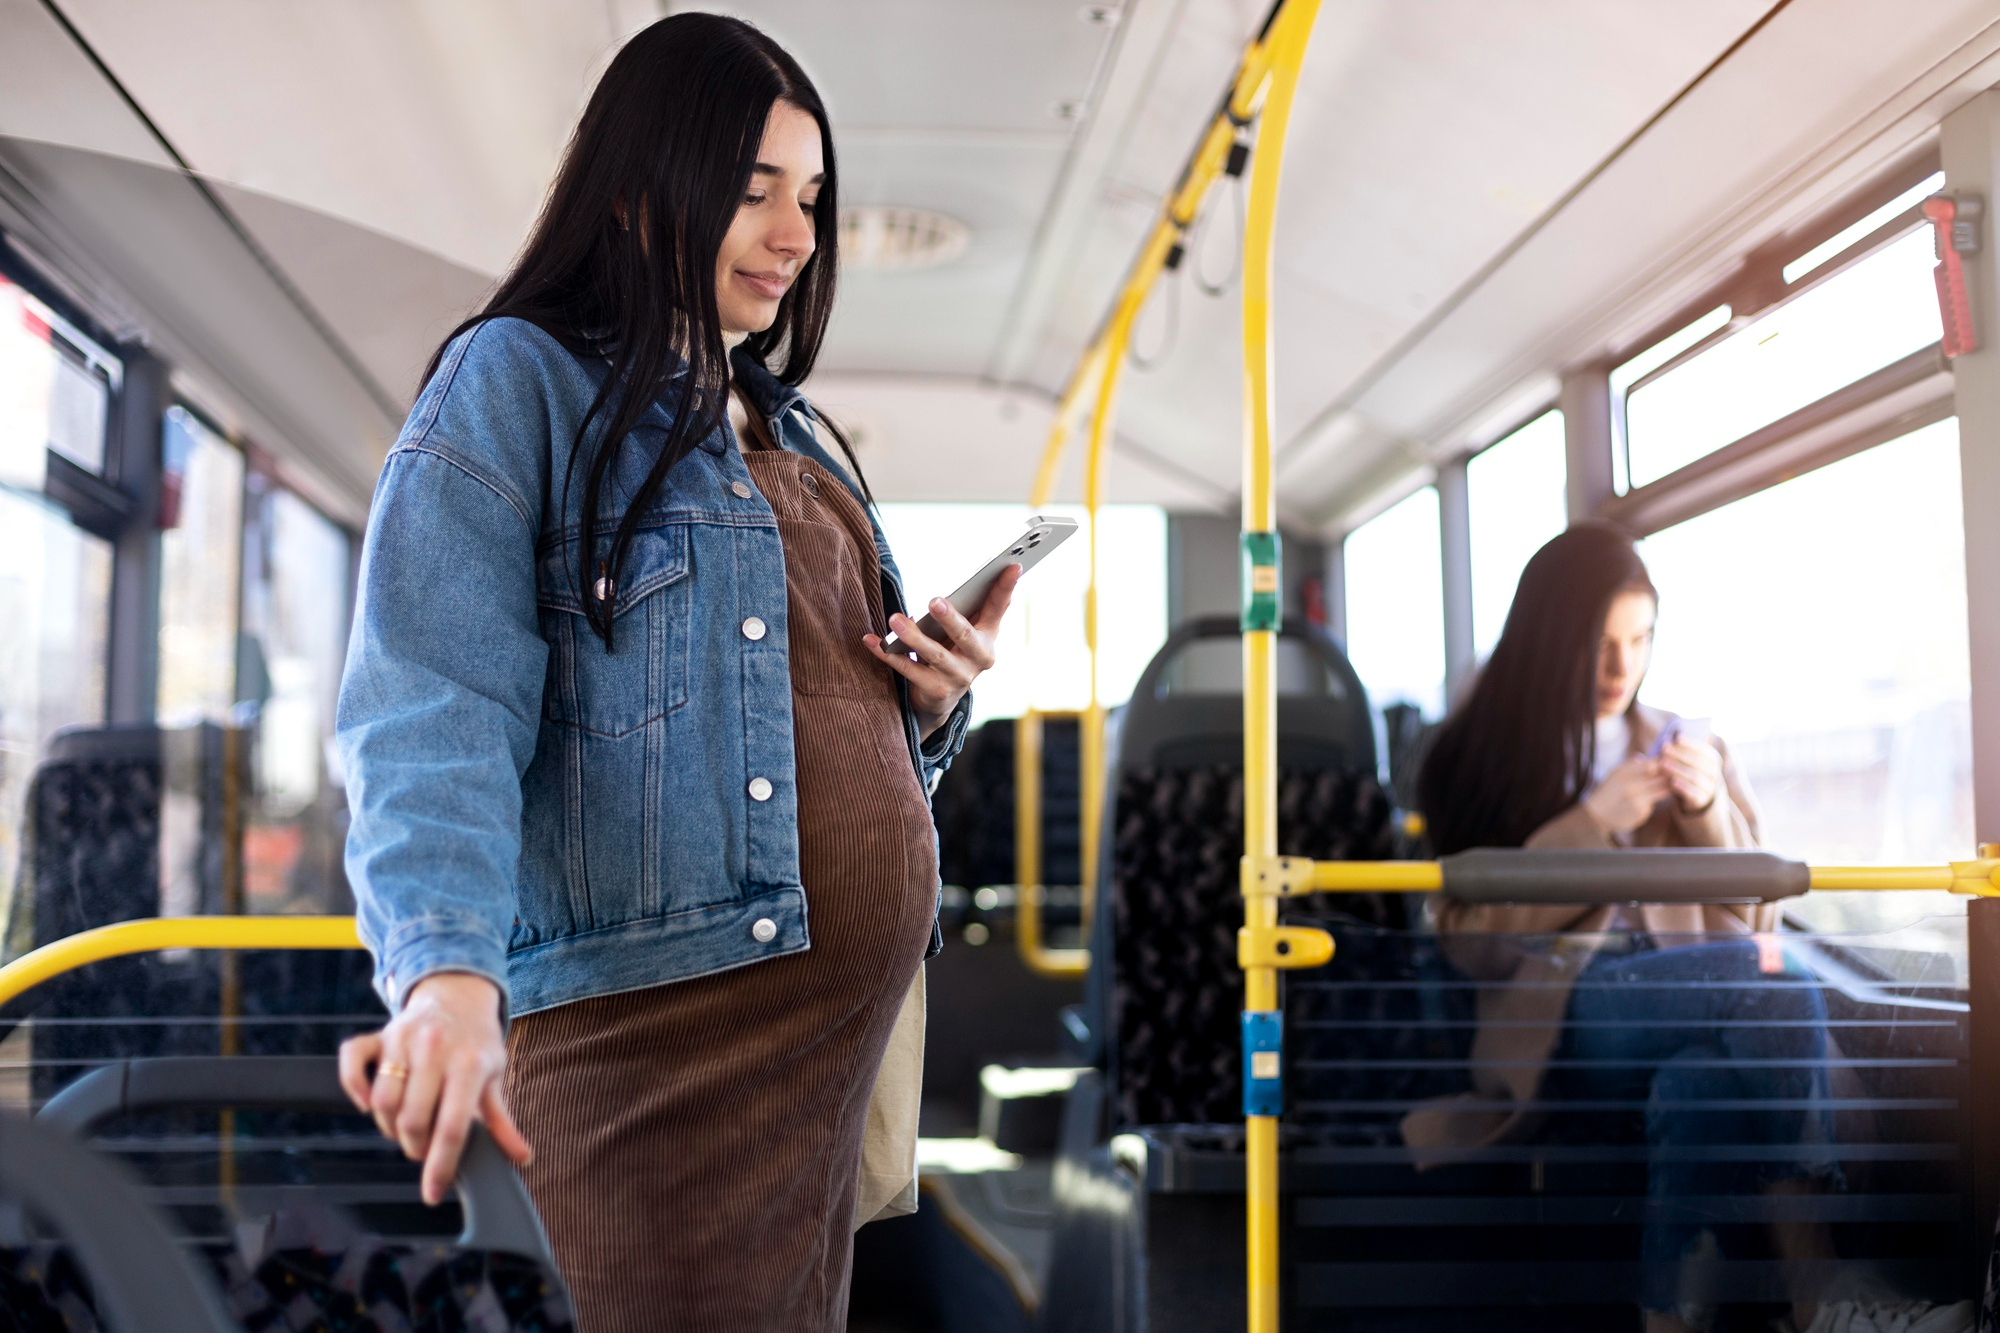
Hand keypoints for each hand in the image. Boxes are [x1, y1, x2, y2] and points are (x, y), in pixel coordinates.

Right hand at [338, 972, 530, 1204]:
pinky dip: (355, 1089)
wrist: (458, 994)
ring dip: (390, 1126)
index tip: (434, 1193)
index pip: (452, 1128)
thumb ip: (502, 1120)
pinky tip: (370, 1102)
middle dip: (416, 1147)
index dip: (440, 1166)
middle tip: (425, 1146)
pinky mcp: (379, 1034)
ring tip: (407, 1125)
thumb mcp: (495, 1077)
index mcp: (469, 1065)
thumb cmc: (477, 1043)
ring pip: (382, 1102)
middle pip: (413, 1121)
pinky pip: (352, 1064)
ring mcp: (403, 1040)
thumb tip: (521, 1157)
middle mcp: (435, 1050)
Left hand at [865, 563, 1019, 738]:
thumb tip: (950, 585)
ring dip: (913, 636)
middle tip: (934, 600)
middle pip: (965, 635)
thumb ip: (967, 609)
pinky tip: (871, 640)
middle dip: (950, 618)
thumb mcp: (964, 632)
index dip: (1006, 587)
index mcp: (988, 637)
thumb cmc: (952, 652)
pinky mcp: (935, 690)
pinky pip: (907, 669)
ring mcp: (958, 677)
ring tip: (894, 619)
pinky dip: (887, 654)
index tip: (1014, 564)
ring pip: (934, 654)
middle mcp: (978, 658)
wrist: (940, 700)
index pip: (999, 607)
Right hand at [1582, 756, 1669, 834]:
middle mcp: (1632, 786)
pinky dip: (1658, 800)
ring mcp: (1638, 800)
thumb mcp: (1615, 773)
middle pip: (1662, 777)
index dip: (1664, 763)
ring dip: (1669, 786)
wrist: (1597, 814)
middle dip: (1670, 775)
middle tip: (1676, 774)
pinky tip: (1657, 798)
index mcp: (1625, 772)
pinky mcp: (1641, 812)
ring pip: (1664, 790)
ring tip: (1672, 784)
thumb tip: (1648, 756)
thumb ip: (1631, 765)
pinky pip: (1656, 803)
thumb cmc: (1608, 791)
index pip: (1653, 764)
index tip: (1669, 763)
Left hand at [1661, 737, 1722, 814]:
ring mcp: (1710, 787)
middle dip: (1680, 754)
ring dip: (1678, 769)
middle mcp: (1714, 773)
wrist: (1694, 796)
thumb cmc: (1687, 771)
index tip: (1677, 737)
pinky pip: (1694, 792)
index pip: (1704, 749)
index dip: (1691, 743)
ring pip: (1695, 776)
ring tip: (1663, 764)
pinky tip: (1672, 781)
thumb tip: (1667, 740)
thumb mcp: (1687, 761)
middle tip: (1664, 749)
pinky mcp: (1702, 799)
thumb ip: (1681, 750)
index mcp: (1713, 760)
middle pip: (1698, 762)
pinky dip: (1683, 786)